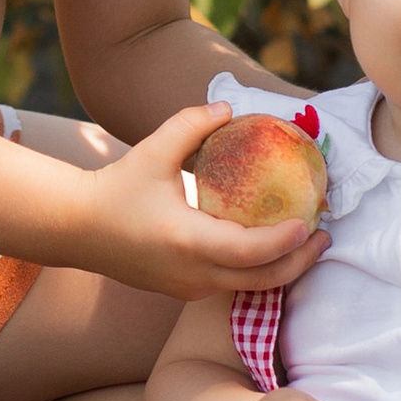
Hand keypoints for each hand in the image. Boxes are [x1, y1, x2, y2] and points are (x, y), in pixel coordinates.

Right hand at [74, 102, 327, 301]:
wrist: (77, 229)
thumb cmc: (116, 188)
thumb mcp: (153, 150)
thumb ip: (191, 125)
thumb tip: (229, 109)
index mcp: (188, 241)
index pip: (250, 252)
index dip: (285, 242)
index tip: (309, 224)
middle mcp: (192, 274)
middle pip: (261, 280)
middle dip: (299, 262)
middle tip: (323, 236)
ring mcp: (188, 288)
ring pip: (248, 288)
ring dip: (281, 270)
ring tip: (305, 243)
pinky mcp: (183, 291)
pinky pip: (231, 286)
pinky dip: (256, 272)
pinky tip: (269, 249)